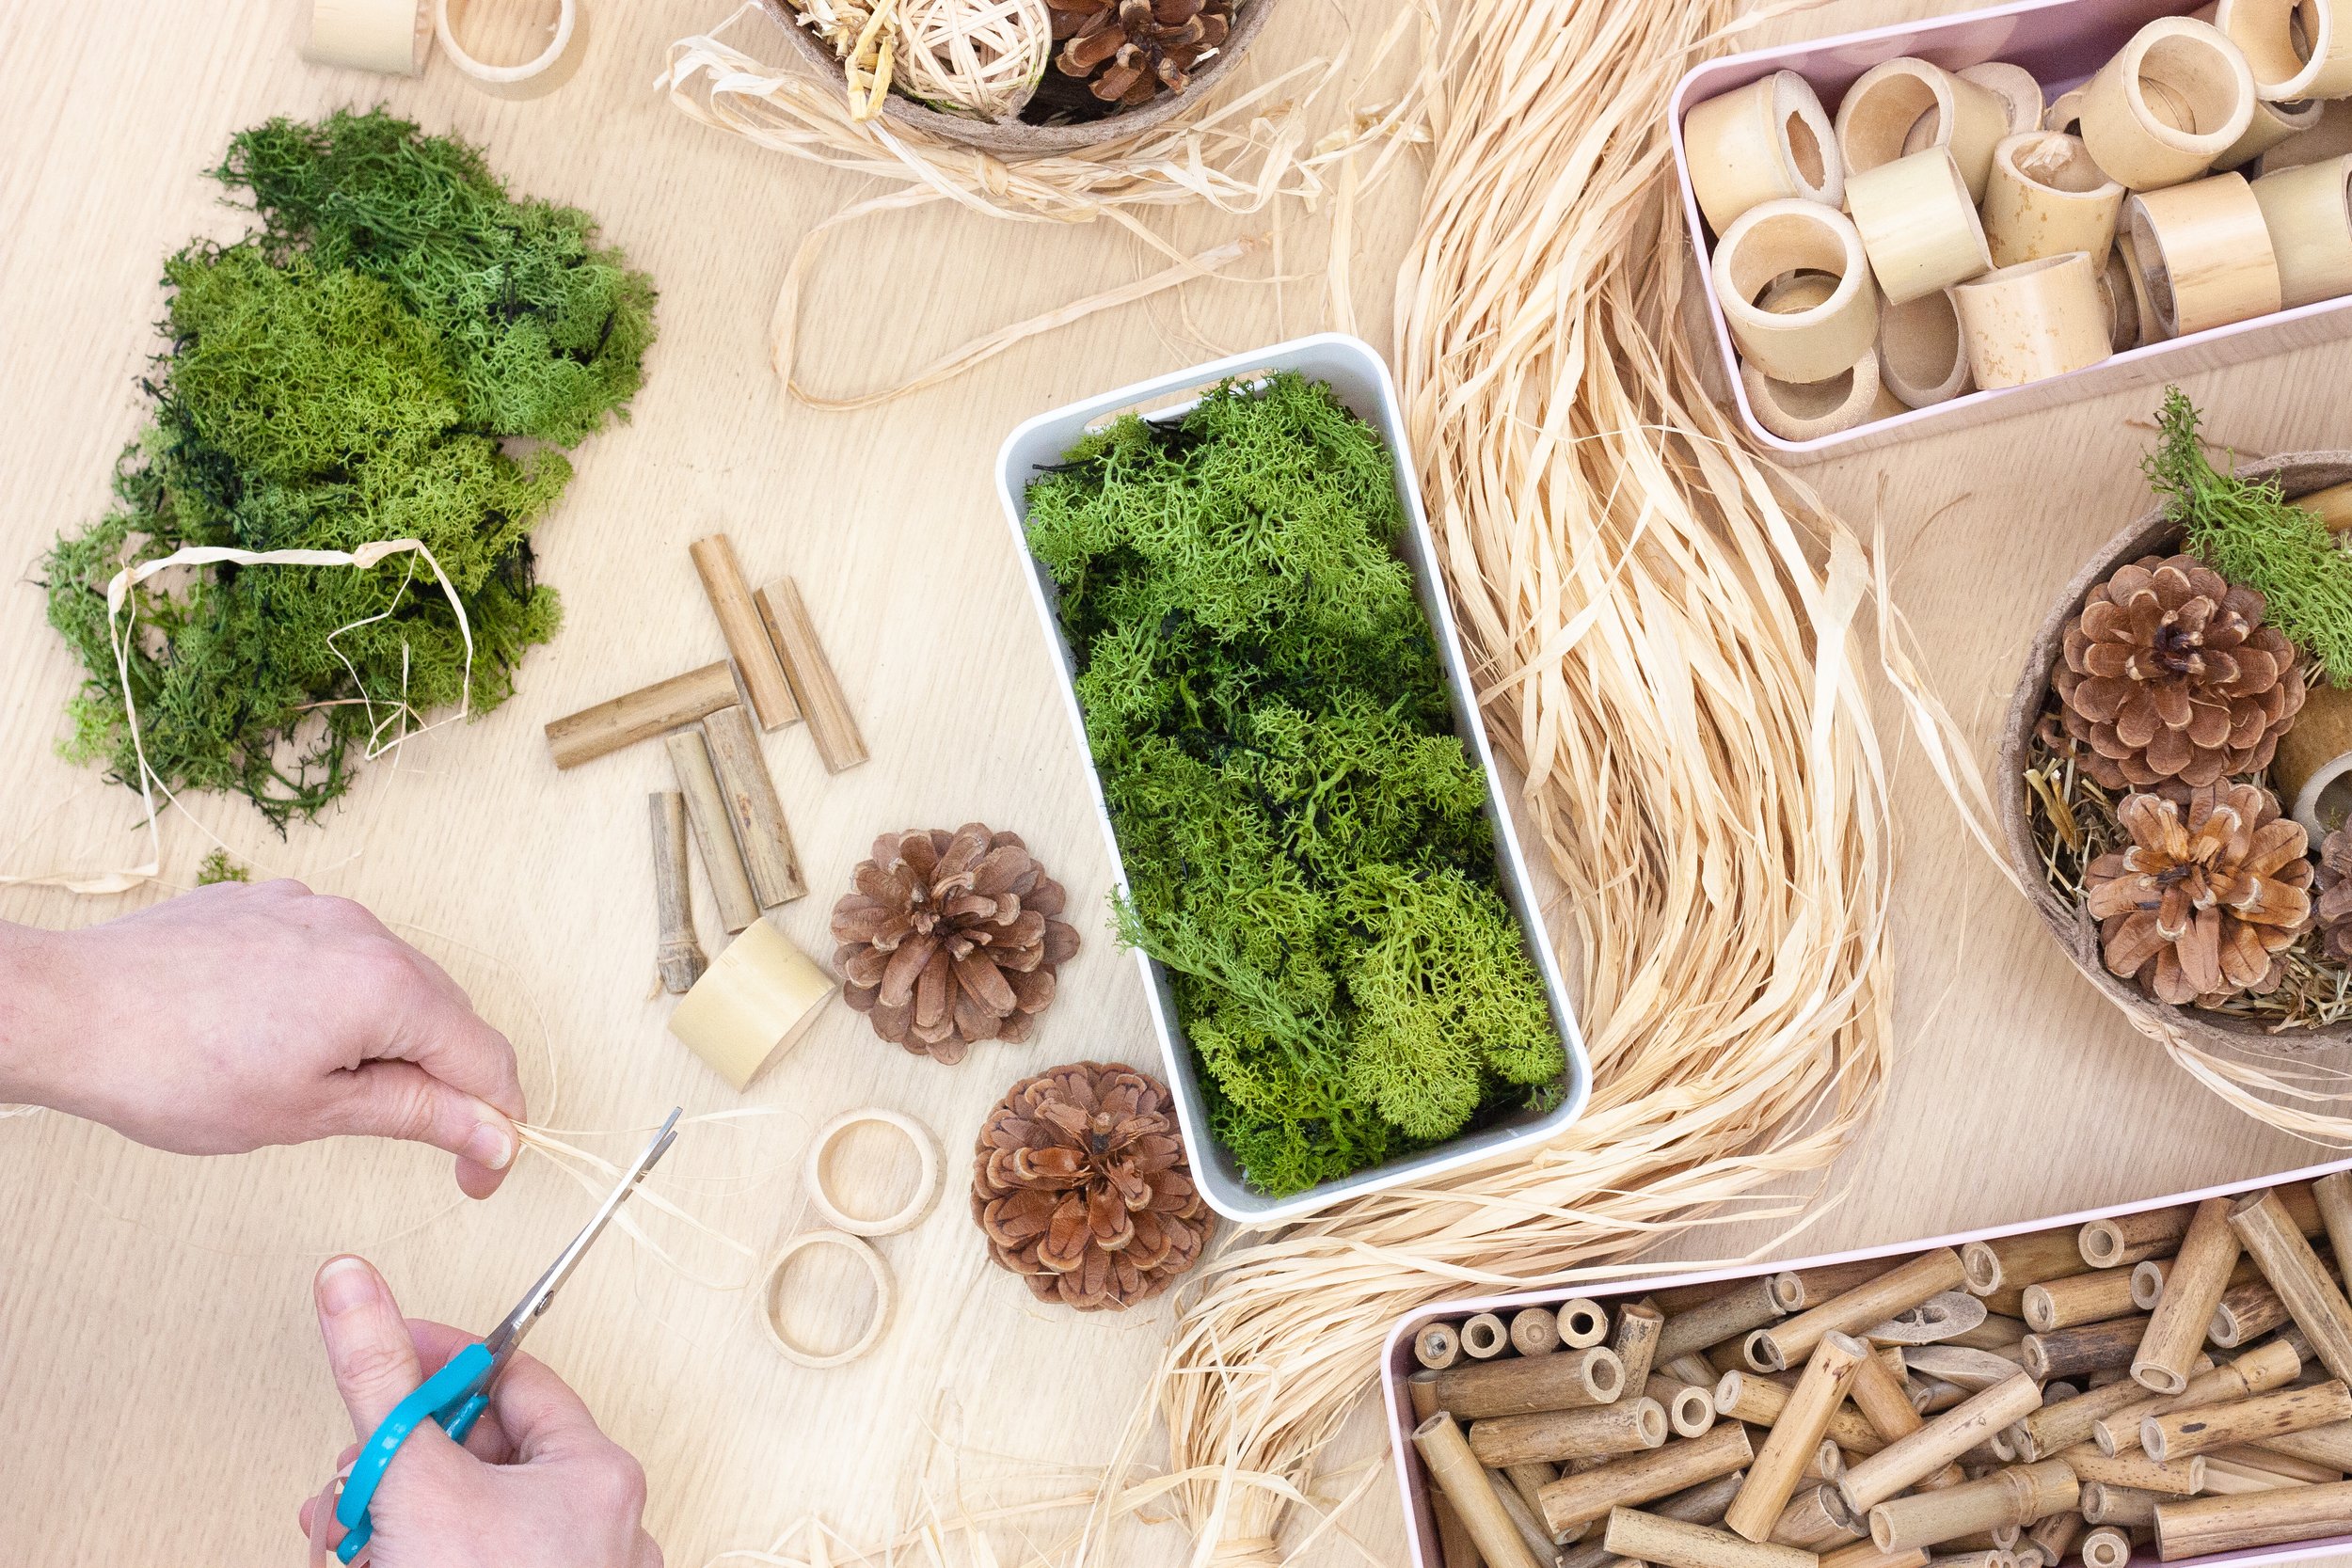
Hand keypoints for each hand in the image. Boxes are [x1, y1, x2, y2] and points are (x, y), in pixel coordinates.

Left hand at [0, 879, 523, 1196]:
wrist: (67, 1011)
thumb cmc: (172, 1068)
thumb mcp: (310, 1113)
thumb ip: (417, 1115)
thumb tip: (491, 1131)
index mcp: (388, 987)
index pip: (486, 1060)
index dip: (497, 1125)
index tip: (482, 1172)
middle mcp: (366, 932)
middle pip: (447, 1015)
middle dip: (445, 1079)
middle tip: (416, 1141)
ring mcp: (317, 908)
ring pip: (392, 981)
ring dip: (388, 1037)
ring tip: (324, 1089)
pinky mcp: (271, 903)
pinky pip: (336, 953)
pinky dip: (337, 999)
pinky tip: (283, 1037)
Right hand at [301, 1256, 660, 1567]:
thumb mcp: (416, 1482)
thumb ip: (380, 1378)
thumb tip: (350, 1281)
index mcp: (595, 1474)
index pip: (512, 1378)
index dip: (437, 1363)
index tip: (381, 1355)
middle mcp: (597, 1527)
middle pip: (480, 1454)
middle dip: (396, 1462)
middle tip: (347, 1483)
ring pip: (464, 1520)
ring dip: (391, 1522)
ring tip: (348, 1543)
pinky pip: (469, 1563)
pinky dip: (411, 1558)